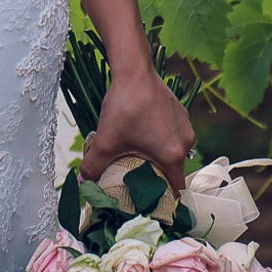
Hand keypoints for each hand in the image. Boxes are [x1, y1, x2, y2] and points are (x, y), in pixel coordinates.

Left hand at [74, 67, 194, 192]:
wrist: (134, 71)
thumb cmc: (124, 106)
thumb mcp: (105, 141)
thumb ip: (94, 167)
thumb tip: (85, 184)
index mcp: (173, 155)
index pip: (175, 189)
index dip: (162, 198)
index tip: (148, 200)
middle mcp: (186, 142)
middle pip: (172, 169)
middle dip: (154, 175)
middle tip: (135, 176)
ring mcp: (185, 126)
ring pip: (171, 150)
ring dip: (156, 155)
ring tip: (135, 153)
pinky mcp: (180, 112)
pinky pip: (172, 134)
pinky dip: (159, 138)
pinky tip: (140, 132)